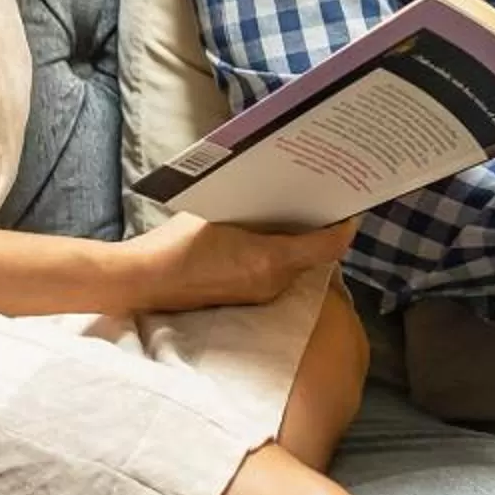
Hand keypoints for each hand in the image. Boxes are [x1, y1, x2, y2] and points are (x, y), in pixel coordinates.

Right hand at [119, 212, 357, 315]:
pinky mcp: (248, 300)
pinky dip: (280, 257)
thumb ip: (255, 208)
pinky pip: (277, 276)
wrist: (145, 280)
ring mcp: (261, 295)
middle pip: (314, 255)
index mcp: (270, 259)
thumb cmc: (177, 242)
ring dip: (297, 244)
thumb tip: (280, 194)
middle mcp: (273, 282)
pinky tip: (265, 238)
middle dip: (317, 230)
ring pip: (296, 266)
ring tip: (289, 214)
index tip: (349, 207)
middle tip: (316, 200)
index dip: (344, 226)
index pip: (328, 246)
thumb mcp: (221, 212)